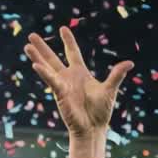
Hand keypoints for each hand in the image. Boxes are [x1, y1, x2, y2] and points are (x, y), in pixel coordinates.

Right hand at [24, 27, 133, 143]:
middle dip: (42, 47)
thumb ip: (117, 75)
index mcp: (80, 73)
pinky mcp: (60, 93)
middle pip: (53, 58)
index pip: (72, 52)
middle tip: (31, 35)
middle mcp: (69, 77)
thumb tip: (130, 63)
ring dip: (37, 57)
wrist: (94, 128)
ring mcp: (62, 85)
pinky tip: (35, 65)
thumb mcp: (110, 89)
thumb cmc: (101, 111)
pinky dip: (44, 73)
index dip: (68, 41)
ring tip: (27, 46)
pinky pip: (51, 81)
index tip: (62, 28)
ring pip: (47, 68)